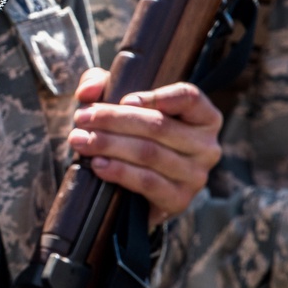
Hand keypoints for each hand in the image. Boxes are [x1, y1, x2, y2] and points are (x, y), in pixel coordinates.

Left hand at [67, 68, 221, 227]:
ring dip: (109, 145)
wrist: (134, 192)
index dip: (156, 96)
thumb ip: (103, 87)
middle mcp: (206, 146)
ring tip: (80, 140)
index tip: (124, 99)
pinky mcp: (179, 200)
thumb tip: (87, 91)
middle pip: (159, 126)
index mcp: (203, 117)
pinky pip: (147, 182)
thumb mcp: (120, 105)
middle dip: (114, 120)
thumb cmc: (132, 138)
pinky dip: (119, 172)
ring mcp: (195, 175)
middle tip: (81, 118)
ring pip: (149, 153)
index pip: (188, 97)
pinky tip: (97, 164)